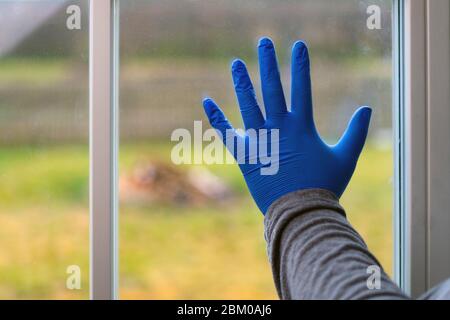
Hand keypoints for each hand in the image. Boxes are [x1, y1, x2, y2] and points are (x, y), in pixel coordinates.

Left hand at [202, 37, 371, 213]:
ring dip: (243, 83)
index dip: (301, 65)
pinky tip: (206, 101)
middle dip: (268, 63)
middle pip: (272, 89)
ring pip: (249, 105)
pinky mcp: (245, 154)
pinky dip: (217, 118)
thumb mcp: (346, 158)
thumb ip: (356, 133)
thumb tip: (367, 108)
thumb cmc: (325, 186)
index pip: (302, 88)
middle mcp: (279, 128)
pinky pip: (227, 133)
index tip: (298, 45)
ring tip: (236, 63)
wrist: (300, 212)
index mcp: (302, 127)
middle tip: (263, 42)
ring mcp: (260, 140)